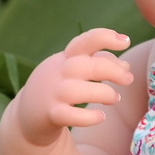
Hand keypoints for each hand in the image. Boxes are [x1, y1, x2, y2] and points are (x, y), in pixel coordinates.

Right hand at [12, 29, 132, 145]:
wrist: (26, 117)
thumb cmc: (58, 89)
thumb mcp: (75, 71)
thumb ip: (99, 64)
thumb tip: (126, 67)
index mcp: (66, 58)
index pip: (84, 41)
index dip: (105, 37)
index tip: (126, 41)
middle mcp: (58, 72)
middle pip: (86, 65)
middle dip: (113, 71)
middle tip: (128, 79)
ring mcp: (52, 93)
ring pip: (78, 90)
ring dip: (104, 94)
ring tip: (115, 99)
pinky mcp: (50, 115)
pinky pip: (69, 115)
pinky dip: (88, 117)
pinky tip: (101, 117)